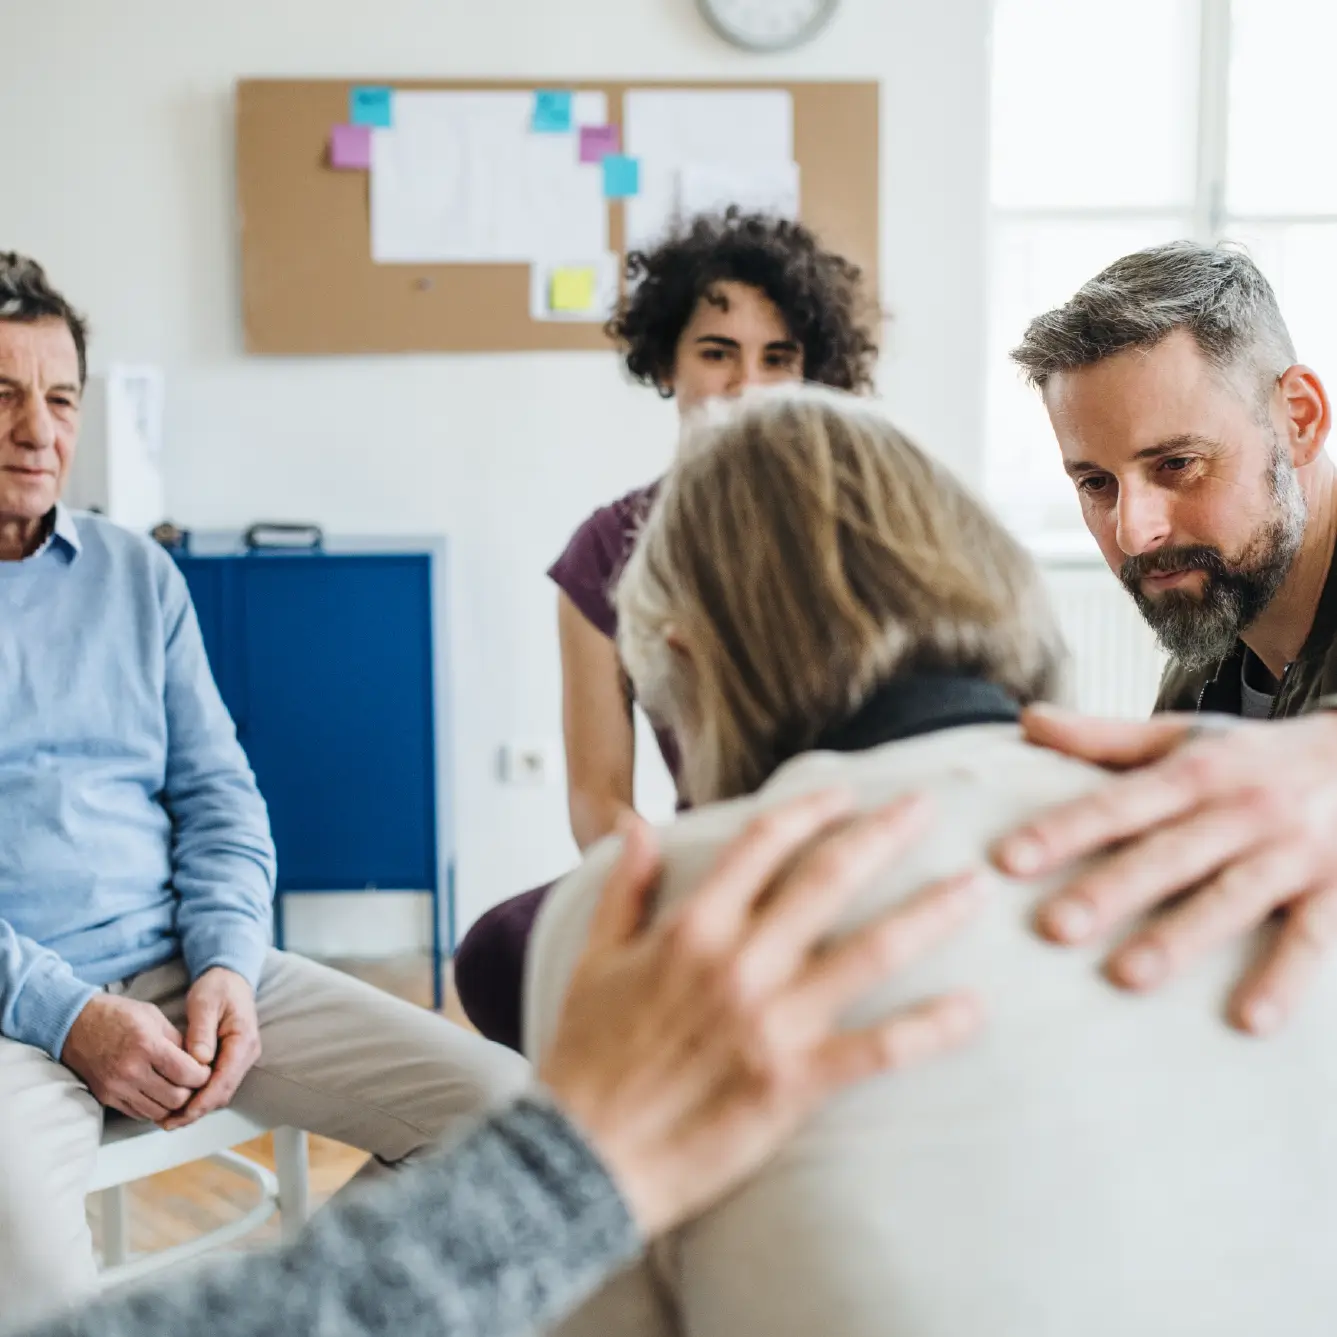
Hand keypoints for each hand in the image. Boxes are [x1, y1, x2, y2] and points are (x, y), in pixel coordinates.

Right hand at [62, 993, 210, 1121]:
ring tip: (177, 1088)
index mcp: (147, 1046)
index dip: (203, 1076)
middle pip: (176, 1099)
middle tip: (193, 1082)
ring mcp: (117, 1088)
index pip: (186, 1074)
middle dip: (191, 1092)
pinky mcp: (107, 1098)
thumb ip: (178, 1040)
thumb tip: (200, 1060)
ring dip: (173, 1103)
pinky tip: (158, 1093)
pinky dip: (154, 1107)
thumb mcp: (154, 1017)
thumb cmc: (119, 1016)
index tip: (205, 1070)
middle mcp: (131, 1071)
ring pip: (159, 1112)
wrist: (75, 1025)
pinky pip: (139, 1114)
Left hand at [161, 967, 261, 1130]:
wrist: (230, 978)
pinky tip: (179, 1102)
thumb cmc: (217, 987)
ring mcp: (240, 1058)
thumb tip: (199, 1061)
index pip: (224, 1079)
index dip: (202, 1101)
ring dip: (197, 1107)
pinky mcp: (231, 1060)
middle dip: (197, 1111)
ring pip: (220, 1092)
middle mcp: (246, 1053)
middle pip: (223, 1092)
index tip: (181, 1114)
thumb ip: (202, 1032)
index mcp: (243, 1039)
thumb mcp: (205, 1003)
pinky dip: (199, 1097)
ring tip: (169, 1118)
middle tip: (168, 1122)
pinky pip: (216, 1084)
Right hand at [541, 789, 985, 1236]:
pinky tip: (975, 1007)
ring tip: (974, 887)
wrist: (583, 1158)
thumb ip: (625, 888)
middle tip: (927, 805)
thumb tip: (638, 824)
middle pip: (830, 878)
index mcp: (691, 928)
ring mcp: (772, 1022)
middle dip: (885, 833)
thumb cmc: (586, 1060)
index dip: (811, 809)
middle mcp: (739, 962)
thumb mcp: (592, 960)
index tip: (847, 793)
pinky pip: (880, 1048)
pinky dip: (932, 1027)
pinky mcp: (794, 1083)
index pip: (763, 842)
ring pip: (870, 952)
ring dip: (929, 914)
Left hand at [994, 703, 1336, 1034]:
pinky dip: (1285, 979)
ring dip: (1182, 936)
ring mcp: (1294, 852)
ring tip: (1127, 977)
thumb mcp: (1190, 736)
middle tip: (1053, 927)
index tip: (1008, 860)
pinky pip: (1315, 939)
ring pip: (1232, 896)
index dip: (1064, 829)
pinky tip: (1250, 1021)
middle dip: (1111, 889)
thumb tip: (1025, 720)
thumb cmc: (1260, 758)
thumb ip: (1105, 737)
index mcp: (1198, 771)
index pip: (1120, 803)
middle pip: (1169, 852)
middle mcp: (1243, 809)